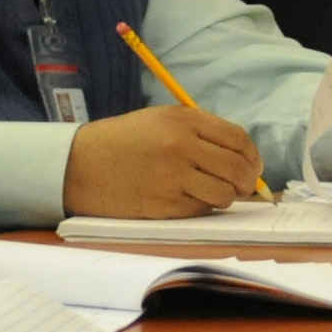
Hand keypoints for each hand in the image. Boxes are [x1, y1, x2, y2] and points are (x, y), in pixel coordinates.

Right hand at [64, 102, 268, 219]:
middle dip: (247, 182)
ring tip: (211, 192)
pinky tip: (187, 199)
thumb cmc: (124, 140)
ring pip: (224, 195)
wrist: (78, 164)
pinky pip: (200, 211)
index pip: (239, 140)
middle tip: (243, 186)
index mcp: (184, 121)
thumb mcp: (162, 119)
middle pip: (238, 169)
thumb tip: (244, 158)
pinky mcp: (162, 206)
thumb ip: (203, 132)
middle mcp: (181, 148)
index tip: (253, 166)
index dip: (253, 156)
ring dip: (225, 197)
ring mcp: (172, 178)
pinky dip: (201, 207)